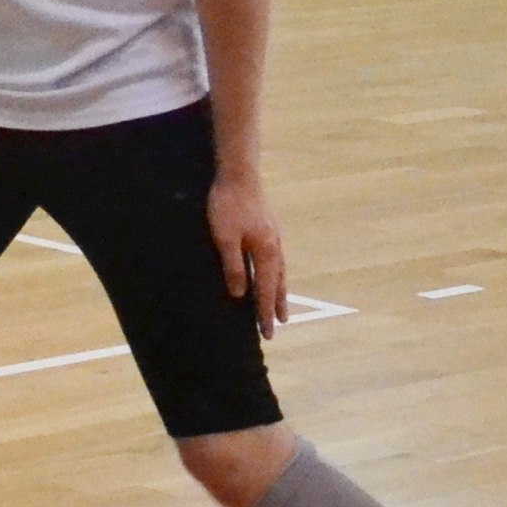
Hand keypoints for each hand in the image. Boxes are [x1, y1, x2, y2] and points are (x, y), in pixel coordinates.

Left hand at [207, 174, 288, 338]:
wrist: (239, 173)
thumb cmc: (228, 205)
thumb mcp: (225, 238)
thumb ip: (233, 266)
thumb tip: (239, 294)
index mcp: (266, 252)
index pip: (265, 290)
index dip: (265, 312)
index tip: (267, 333)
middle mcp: (274, 246)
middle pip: (278, 283)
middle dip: (277, 304)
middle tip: (280, 324)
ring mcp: (273, 236)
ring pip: (279, 270)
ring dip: (279, 290)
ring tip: (281, 304)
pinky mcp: (268, 227)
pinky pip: (275, 258)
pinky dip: (276, 273)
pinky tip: (271, 272)